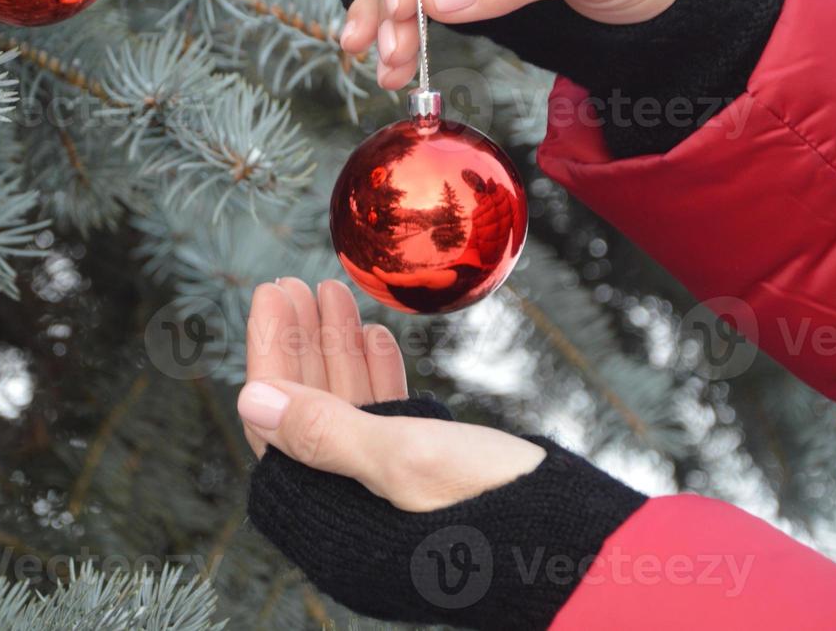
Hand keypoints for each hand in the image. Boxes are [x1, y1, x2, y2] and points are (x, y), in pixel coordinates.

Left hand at [236, 278, 543, 512]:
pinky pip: (385, 422)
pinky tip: (374, 336)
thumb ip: (324, 432)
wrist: (585, 553)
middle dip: (301, 342)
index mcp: (330, 517)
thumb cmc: (501, 512)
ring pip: (346, 411)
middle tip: (294, 282)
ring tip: (333, 291)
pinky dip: (377, 376)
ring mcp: (388, 497)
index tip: (271, 292)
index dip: (271, 352)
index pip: (277, 423)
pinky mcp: (426, 484)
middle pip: (307, 411)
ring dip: (338, 349)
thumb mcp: (407, 460)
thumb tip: (250, 400)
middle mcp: (350, 511)